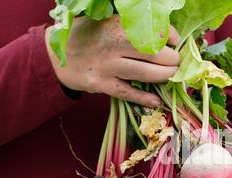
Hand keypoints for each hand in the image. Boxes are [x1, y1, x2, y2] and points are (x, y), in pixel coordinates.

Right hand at [45, 15, 180, 106]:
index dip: (170, 37)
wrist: (55, 56)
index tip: (176, 42)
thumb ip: (128, 27)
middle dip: (171, 59)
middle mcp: (113, 45)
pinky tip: (156, 101)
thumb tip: (161, 35)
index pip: (153, 31)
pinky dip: (144, 98)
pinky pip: (128, 93)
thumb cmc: (86, 37)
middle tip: (176, 62)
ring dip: (164, 76)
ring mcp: (107, 66)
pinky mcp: (101, 84)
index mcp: (116, 25)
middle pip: (154, 54)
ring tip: (171, 75)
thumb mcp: (104, 22)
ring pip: (145, 73)